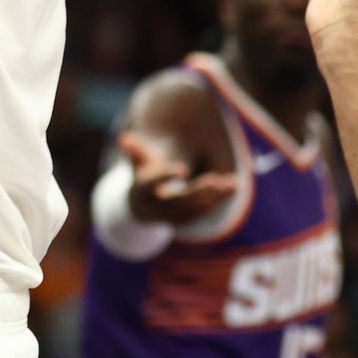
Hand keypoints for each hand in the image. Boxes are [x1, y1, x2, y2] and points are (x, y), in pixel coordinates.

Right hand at [120, 131, 237, 223]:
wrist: (144, 206)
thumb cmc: (144, 175)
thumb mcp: (138, 162)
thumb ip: (135, 150)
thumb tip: (124, 138)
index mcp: (143, 191)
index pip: (153, 184)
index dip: (166, 176)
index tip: (183, 169)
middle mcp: (158, 207)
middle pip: (179, 201)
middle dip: (198, 192)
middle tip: (214, 180)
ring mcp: (173, 216)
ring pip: (196, 209)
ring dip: (215, 197)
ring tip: (232, 183)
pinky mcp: (187, 220)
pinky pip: (206, 211)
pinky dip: (220, 200)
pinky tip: (234, 187)